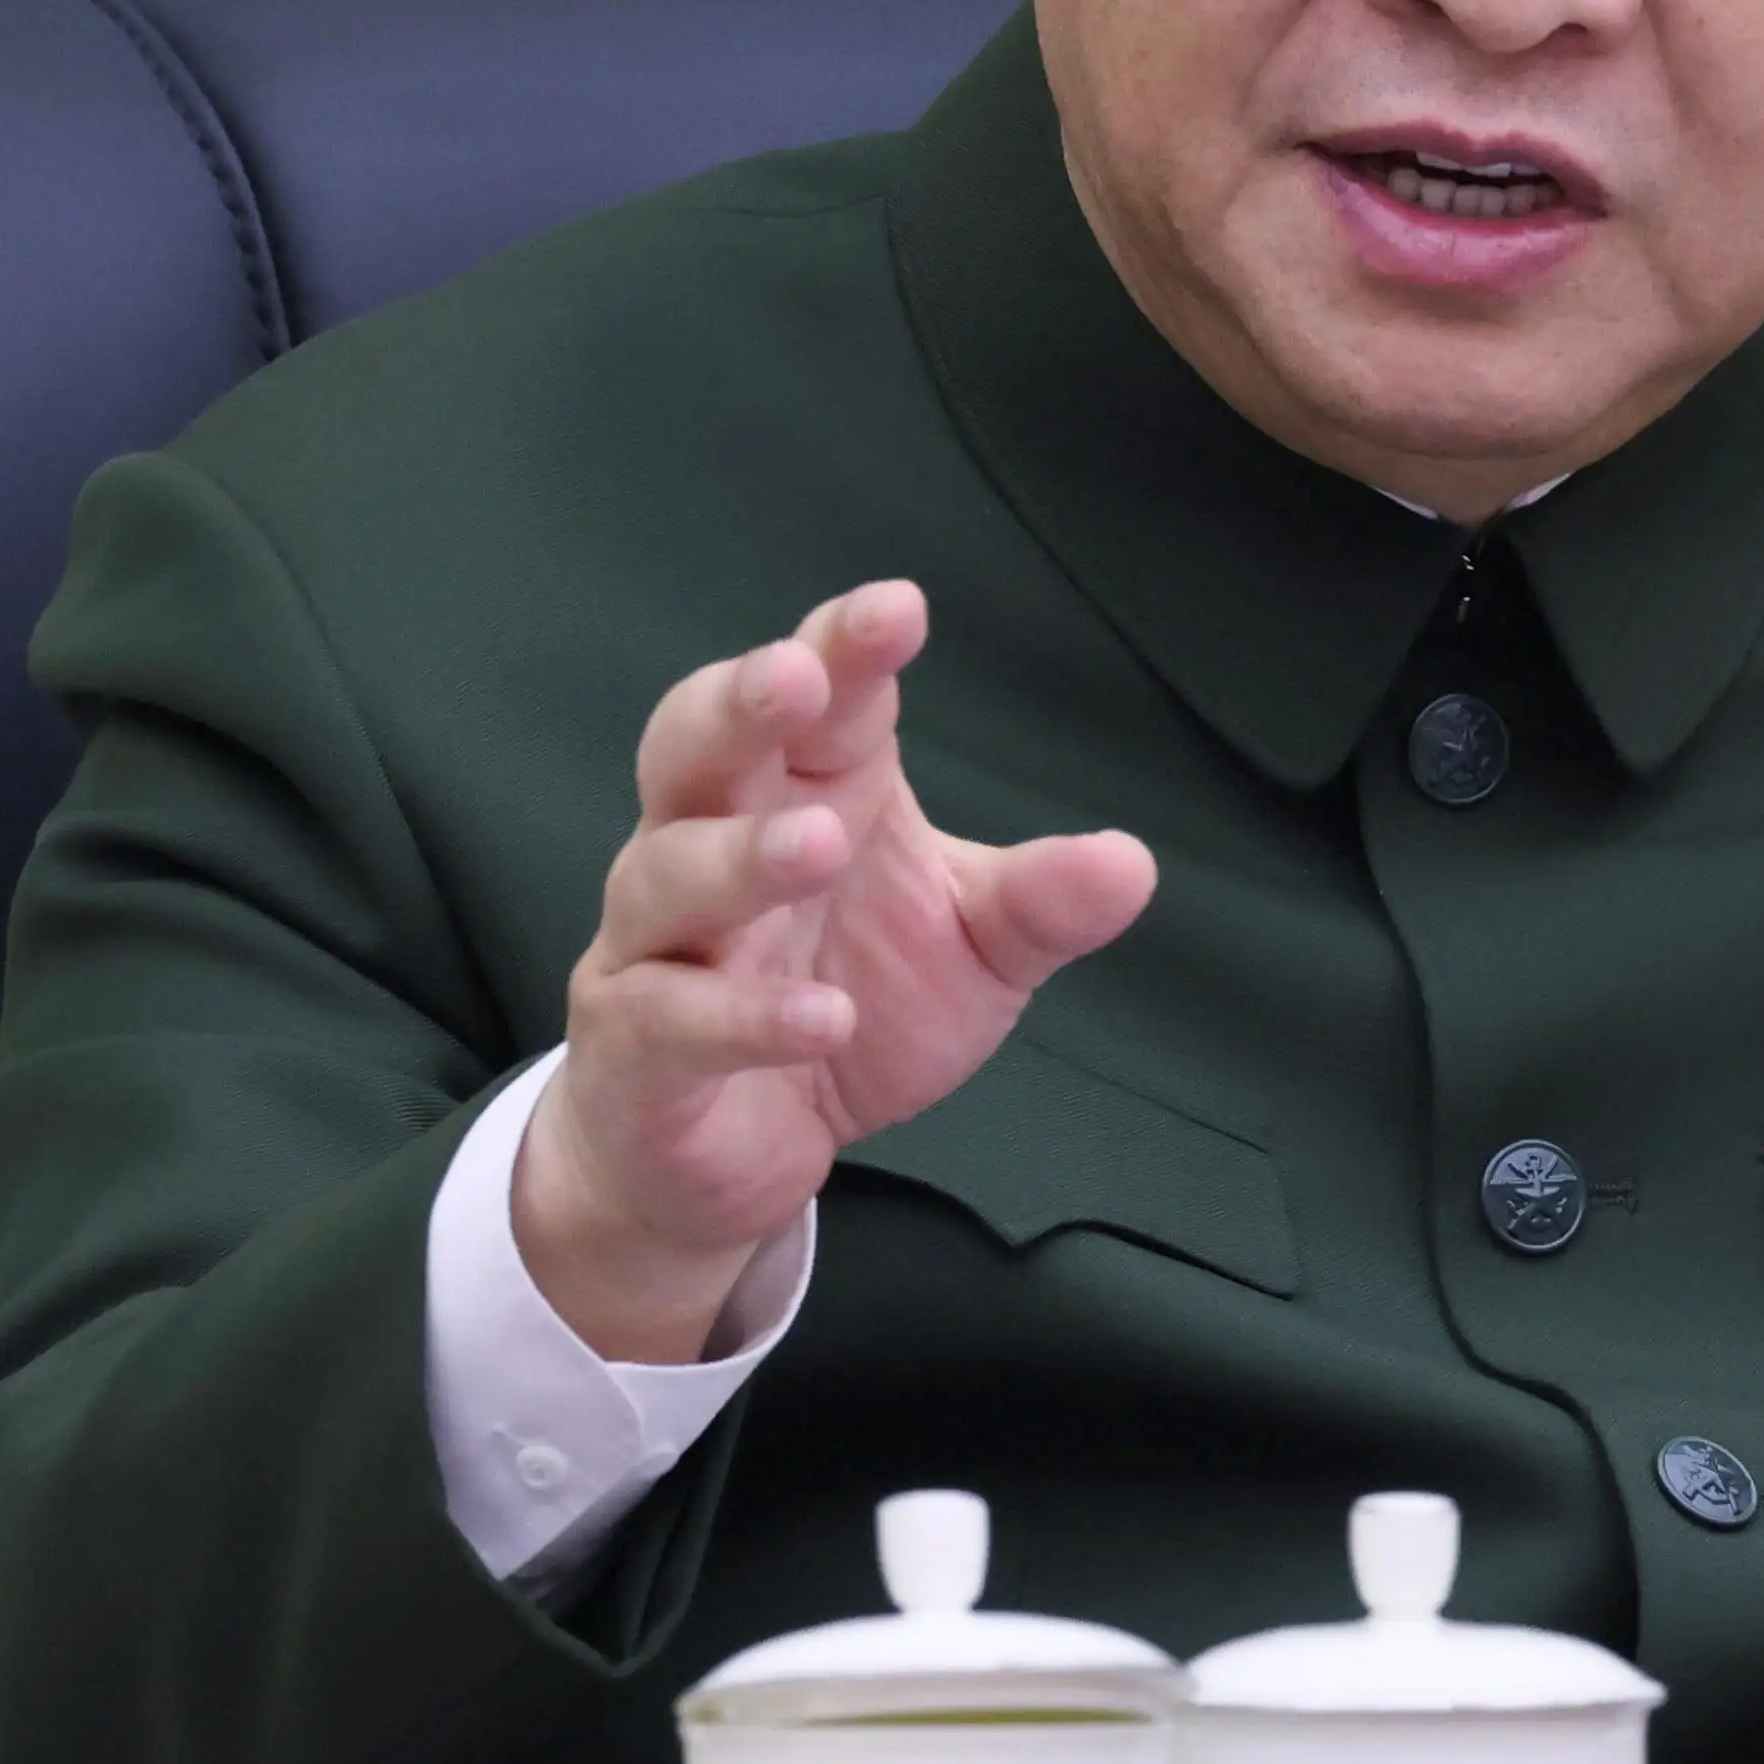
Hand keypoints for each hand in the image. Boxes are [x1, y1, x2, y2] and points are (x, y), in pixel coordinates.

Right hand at [510, 581, 1155, 1362]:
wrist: (738, 1153)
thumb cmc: (847, 1004)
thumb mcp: (971, 954)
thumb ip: (1038, 906)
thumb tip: (1131, 864)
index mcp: (803, 793)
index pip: (815, 703)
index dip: (844, 650)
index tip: (898, 610)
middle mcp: (710, 845)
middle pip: (693, 749)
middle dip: (737, 706)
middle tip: (796, 679)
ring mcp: (656, 945)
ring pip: (668, 874)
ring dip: (740, 854)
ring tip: (818, 845)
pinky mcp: (632, 1049)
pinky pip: (669, 1019)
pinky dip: (743, 1017)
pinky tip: (823, 1018)